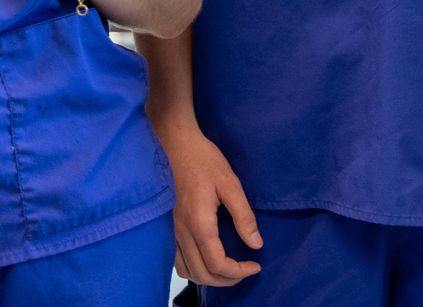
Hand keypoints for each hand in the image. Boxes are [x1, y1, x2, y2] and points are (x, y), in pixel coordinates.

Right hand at [156, 121, 262, 286]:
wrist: (174, 143)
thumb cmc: (203, 159)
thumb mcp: (230, 183)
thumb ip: (244, 216)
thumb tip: (256, 244)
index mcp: (198, 223)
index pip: (218, 264)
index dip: (239, 271)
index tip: (255, 265)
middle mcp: (181, 232)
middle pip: (202, 274)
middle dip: (226, 279)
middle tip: (245, 270)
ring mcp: (170, 231)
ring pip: (186, 271)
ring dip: (208, 277)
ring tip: (228, 269)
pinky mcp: (166, 226)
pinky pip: (176, 259)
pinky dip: (193, 268)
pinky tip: (206, 258)